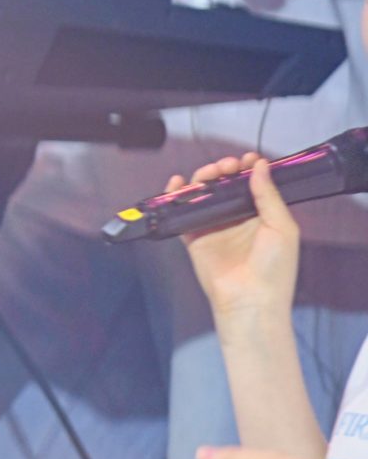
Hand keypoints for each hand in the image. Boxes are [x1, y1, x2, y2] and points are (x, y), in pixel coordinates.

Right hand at [174, 153, 300, 325]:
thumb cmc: (274, 267)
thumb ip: (269, 196)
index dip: (250, 168)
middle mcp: (237, 218)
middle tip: (226, 167)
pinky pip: (181, 213)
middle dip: (224, 170)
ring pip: (203, 194)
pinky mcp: (193, 237)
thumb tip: (260, 165)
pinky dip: (176, 196)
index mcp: (261, 216)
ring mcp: (214, 227)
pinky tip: (177, 184)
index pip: (253, 185)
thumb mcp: (282, 228)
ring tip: (207, 174)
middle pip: (225, 186)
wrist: (250, 300)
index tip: (248, 158)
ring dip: (203, 179)